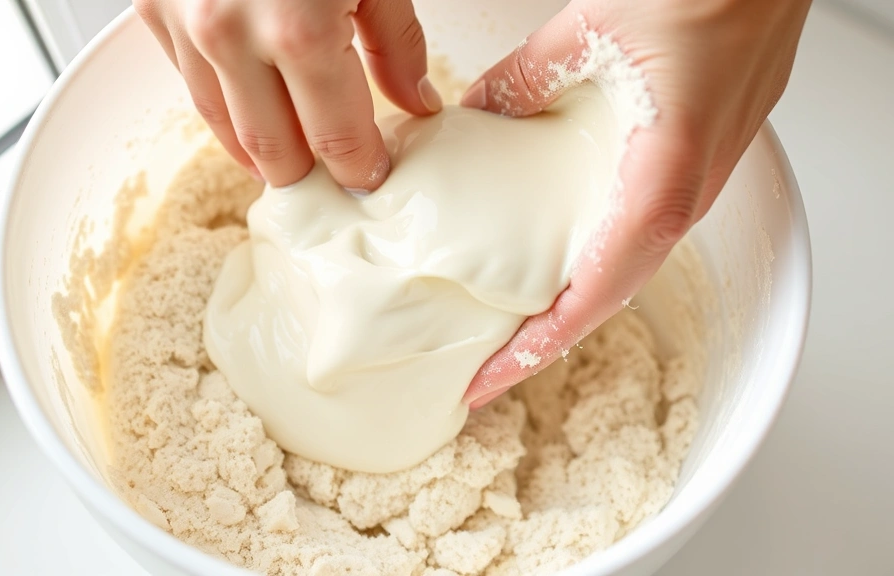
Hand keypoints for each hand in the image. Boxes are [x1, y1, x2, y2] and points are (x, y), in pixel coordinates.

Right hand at [134, 0, 442, 190]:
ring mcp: (184, 24)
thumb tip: (415, 102)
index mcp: (299, 31)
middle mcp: (230, 38)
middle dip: (312, 174)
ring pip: (223, 129)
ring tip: (296, 157)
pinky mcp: (152, 6)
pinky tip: (250, 107)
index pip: (337, 140)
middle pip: (275, 153)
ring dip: (262, 151)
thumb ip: (396, 41)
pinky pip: (188, 84)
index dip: (360, 168)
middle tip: (338, 175)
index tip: (374, 175)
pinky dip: (223, 106)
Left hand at [462, 0, 810, 407]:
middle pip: (608, 296)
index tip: (490, 379)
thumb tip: (478, 111)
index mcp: (665, 173)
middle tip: (487, 370)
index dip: (538, 344)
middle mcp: (688, 191)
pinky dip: (594, 261)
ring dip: (569, 305)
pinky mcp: (695, 159)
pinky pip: (639, 229)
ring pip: (625, 268)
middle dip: (544, 342)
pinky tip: (558, 257)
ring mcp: (698, 179)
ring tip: (513, 328)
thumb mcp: (593, 28)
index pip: (595, 290)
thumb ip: (527, 78)